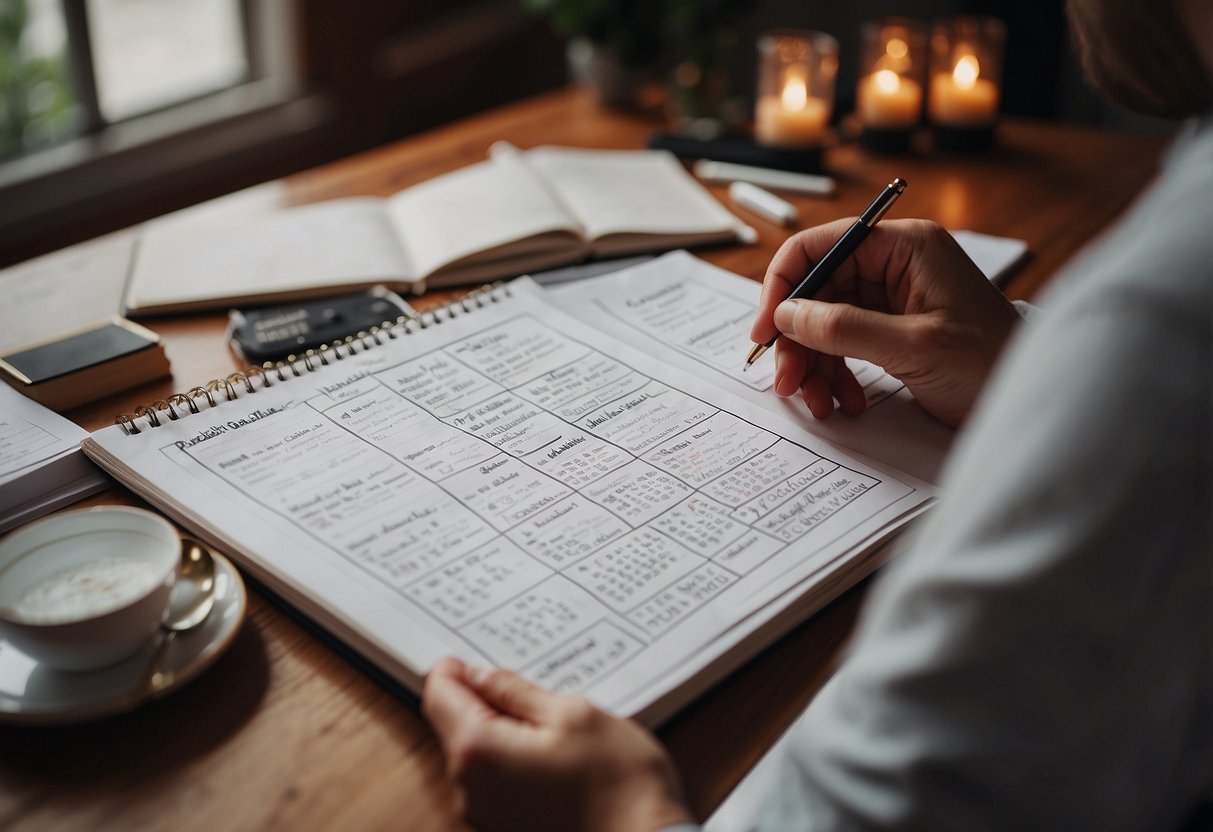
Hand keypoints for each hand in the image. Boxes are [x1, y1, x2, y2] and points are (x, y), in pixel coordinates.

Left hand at [423, 658, 693, 831]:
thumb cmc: (618, 784)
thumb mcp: (572, 714)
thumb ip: (517, 692)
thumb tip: (482, 678)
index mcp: (479, 752)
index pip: (439, 696)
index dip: (452, 669)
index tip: (469, 657)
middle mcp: (471, 789)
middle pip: (454, 725)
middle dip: (479, 698)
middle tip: (523, 682)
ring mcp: (487, 815)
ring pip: (475, 752)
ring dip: (499, 728)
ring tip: (550, 719)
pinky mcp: (506, 828)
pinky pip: (494, 779)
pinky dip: (512, 756)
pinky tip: (553, 751)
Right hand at [750, 218, 1020, 426]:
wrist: (1027, 401)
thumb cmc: (990, 363)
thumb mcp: (914, 347)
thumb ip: (846, 328)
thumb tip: (787, 315)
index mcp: (905, 247)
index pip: (820, 247)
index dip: (783, 287)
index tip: (764, 331)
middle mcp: (895, 265)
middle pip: (817, 291)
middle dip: (797, 339)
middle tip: (787, 381)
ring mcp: (892, 298)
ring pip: (824, 322)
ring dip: (813, 364)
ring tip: (818, 402)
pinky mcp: (892, 329)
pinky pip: (844, 344)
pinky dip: (835, 374)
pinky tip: (845, 401)